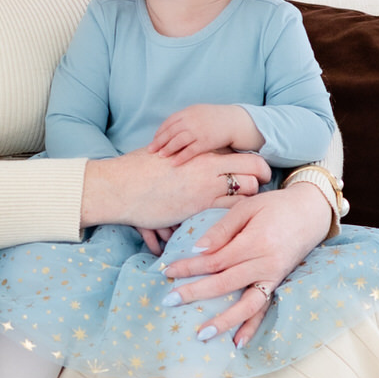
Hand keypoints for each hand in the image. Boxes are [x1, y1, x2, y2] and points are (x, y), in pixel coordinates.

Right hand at [81, 144, 269, 231]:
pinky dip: (234, 219)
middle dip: (258, 184)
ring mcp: (206, 189)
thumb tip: (192, 160)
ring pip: (246, 194)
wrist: (120, 186)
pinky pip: (230, 214)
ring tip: (244, 212)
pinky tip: (229, 225)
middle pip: (253, 173)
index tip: (255, 176)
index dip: (256, 168)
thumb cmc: (138, 170)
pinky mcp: (198, 209)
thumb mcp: (168, 155)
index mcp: (202, 152)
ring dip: (248, 203)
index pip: (244, 157)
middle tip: (255, 195)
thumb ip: (187, 158)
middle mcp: (209, 168)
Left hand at [150, 103, 260, 161]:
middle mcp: (192, 120)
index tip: (154, 139)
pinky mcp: (207, 141)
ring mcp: (199, 130)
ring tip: (160, 156)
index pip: (169, 122)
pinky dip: (180, 157)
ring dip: (167, 149)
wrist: (237, 122)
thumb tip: (173, 129)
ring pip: (178, 141)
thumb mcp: (201, 113)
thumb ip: (187, 118)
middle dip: (159, 141)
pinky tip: (173, 163)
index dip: (160, 132)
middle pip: (170, 132)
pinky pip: (190, 151)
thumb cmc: (218, 119)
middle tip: (151, 149)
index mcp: (189, 112)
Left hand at [159, 182, 333, 344]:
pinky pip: (264, 309)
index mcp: (255, 242)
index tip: (168, 272)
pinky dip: (251, 327)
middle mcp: (265, 264)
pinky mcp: (278, 284)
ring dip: (224, 322)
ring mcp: (274, 278)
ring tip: (201, 334)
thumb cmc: (275, 206)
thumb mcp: (247, 207)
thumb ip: (222, 229)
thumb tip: (198, 250)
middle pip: (225, 284)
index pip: (216, 260)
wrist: (311, 212)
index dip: (190, 267)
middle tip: (168, 301)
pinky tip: (236, 343)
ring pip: (247, 305)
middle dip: (195, 294)